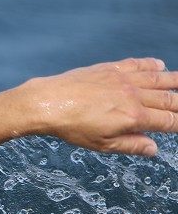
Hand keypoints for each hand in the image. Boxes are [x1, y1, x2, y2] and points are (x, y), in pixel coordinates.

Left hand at [19, 57, 177, 155]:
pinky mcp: (112, 68)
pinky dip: (152, 64)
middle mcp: (133, 96)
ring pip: (159, 78)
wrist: (48, 103)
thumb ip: (130, 145)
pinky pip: (138, 64)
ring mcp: (124, 79)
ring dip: (175, 82)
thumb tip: (153, 149)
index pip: (168, 121)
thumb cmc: (71, 126)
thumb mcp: (102, 144)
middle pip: (169, 99)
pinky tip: (161, 65)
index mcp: (133, 117)